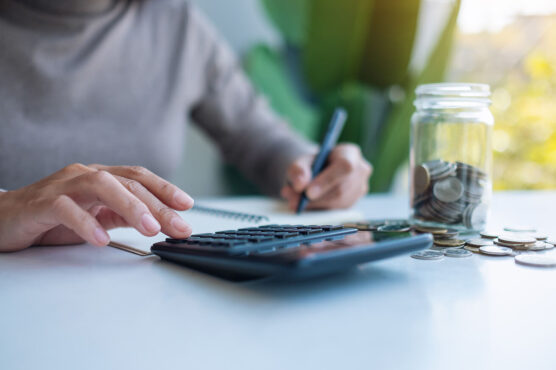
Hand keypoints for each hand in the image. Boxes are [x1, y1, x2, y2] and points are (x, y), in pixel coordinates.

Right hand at [0, 164, 193, 251]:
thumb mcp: (96, 216)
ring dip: (130, 206)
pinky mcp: (42, 202)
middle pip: (128, 183)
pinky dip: (86, 223)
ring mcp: (64, 186)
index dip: (165, 189)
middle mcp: (85, 176)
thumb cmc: (51, 216)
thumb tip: (157, 221)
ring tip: (149, 227)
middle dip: (158, 205)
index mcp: (101, 178)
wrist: (4, 218)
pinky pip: (66, 209)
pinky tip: (101, 239)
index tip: (187, 205)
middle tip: (178, 225)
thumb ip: (122, 215)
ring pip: (102, 186)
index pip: (139, 177)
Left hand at [280, 143, 371, 209]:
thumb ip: (298, 170)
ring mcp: (360, 189)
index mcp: (350, 153)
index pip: (344, 167)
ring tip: (294, 202)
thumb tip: (300, 185)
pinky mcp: (353, 203)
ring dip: (314, 206)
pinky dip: (318, 210)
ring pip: (338, 203)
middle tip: (293, 202)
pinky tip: (305, 206)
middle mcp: (361, 171)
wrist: (317, 173)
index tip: (308, 192)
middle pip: (341, 189)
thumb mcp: (301, 162)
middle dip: (316, 199)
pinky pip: (337, 211)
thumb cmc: (311, 165)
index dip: (327, 181)